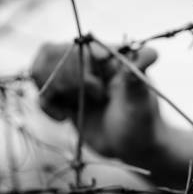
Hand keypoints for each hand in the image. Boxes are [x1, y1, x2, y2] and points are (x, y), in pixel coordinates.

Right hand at [30, 42, 161, 158]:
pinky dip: (46, 105)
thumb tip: (152, 54)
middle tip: (90, 98)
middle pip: (53, 52)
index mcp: (107, 57)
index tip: (97, 91)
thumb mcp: (141, 101)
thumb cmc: (144, 122)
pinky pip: (40, 91)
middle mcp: (88, 64)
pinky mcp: (64, 98)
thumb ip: (137, 77)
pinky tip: (63, 118)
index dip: (79, 66)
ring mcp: (74, 80)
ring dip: (50, 87)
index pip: (80, 45)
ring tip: (71, 105)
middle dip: (63, 78)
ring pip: (41, 67)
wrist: (134, 147)